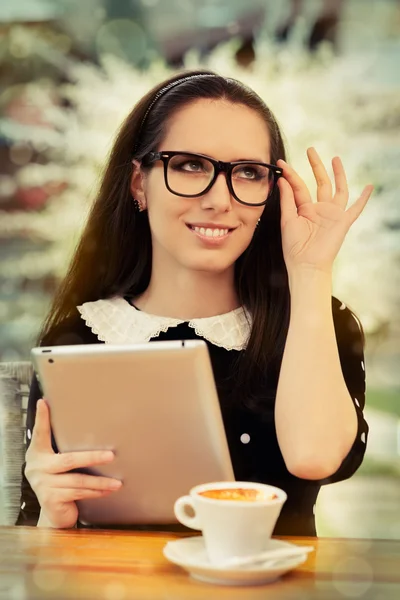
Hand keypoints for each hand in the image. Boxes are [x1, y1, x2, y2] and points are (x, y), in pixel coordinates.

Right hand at [25, 399, 121, 528]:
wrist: (53, 512)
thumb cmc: (60, 481)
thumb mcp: (57, 463)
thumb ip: (63, 447)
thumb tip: (86, 426)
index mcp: (37, 453)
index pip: (40, 433)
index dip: (41, 418)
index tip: (43, 402)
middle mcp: (36, 467)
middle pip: (69, 460)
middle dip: (93, 457)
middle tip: (112, 456)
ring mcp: (42, 484)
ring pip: (78, 481)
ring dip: (100, 482)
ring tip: (118, 482)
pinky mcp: (51, 499)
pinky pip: (79, 493)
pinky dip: (96, 492)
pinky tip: (109, 490)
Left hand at [277, 148, 373, 274]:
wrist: (306, 265)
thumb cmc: (294, 247)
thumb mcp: (287, 220)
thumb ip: (287, 199)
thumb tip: (282, 179)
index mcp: (304, 209)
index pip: (299, 187)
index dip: (291, 175)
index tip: (281, 163)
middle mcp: (319, 209)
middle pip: (320, 183)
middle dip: (316, 166)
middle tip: (311, 150)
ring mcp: (332, 215)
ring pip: (338, 189)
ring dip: (338, 174)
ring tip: (335, 159)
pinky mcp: (343, 222)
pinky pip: (356, 208)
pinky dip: (363, 198)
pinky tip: (369, 186)